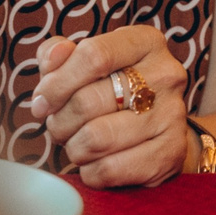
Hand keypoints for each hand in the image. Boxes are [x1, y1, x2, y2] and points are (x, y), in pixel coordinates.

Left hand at [26, 24, 191, 187]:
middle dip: (60, 121)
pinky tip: (96, 162)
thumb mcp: (86, 63)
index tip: (42, 101)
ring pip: (96, 139)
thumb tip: (53, 58)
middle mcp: (166, 74)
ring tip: (77, 143)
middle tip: (59, 126)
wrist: (160, 130)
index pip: (94, 56)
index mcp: (145, 42)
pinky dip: (91, 171)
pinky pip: (109, 169)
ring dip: (74, 148)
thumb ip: (59, 53)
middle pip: (88, 101)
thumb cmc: (114, 91)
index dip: (57, 83)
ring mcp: (172, 114)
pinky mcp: (171, 153)